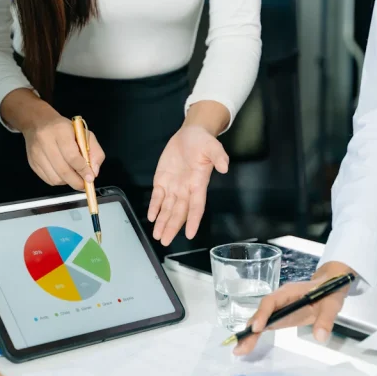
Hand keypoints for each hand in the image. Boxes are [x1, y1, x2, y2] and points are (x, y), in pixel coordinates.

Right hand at [23, 114, 104, 190]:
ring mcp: (36, 153)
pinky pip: (48, 179)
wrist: (38, 122)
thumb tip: (94, 172)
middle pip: (63, 170)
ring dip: (68, 182)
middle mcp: (45, 141)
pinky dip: (59, 181)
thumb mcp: (84, 133)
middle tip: (85, 185)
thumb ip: (94, 151)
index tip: (90, 178)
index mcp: (60, 131)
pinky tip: (64, 175)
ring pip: (55, 178)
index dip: (83, 170)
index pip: (72, 156)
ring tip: (74, 177)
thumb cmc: (64, 128)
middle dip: (77, 182)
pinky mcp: (32, 163)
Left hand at [148, 125, 228, 245]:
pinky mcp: (162, 181)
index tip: (190, 234)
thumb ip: (219, 156)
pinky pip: (157, 197)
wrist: (190, 134)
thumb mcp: (213, 146)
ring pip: (167, 208)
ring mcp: (173, 187)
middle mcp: (186, 190)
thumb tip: (225, 167)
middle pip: (179, 212)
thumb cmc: (203, 142)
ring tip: (158, 236)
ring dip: (162, 222)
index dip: (193, 220)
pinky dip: (154, 207)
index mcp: (198, 184)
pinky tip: (152, 218)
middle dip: (172, 227)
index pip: (196, 206)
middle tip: (165, 241)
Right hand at [233, 262, 355, 355]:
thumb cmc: (330, 292)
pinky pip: (265, 325)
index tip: (257, 328)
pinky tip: (247, 346)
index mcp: (288, 292)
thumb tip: (320, 337)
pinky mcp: (280, 317)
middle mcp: (278, 299)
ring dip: (249, 334)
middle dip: (250, 329)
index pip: (271, 301)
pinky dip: (256, 335)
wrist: (330, 285)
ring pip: (260, 320)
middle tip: (240, 346)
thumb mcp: (332, 304)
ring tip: (240, 350)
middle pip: (260, 312)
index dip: (263, 314)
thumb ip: (326, 319)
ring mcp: (277, 308)